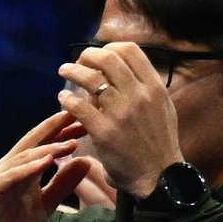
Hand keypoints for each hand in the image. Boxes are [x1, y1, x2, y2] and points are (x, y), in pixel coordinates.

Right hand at [0, 111, 107, 221]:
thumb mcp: (46, 203)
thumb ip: (63, 184)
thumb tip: (86, 162)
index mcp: (23, 169)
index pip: (43, 143)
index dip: (62, 131)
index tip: (85, 121)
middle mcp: (9, 168)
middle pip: (32, 142)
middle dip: (53, 127)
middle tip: (75, 114)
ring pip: (23, 158)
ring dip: (47, 149)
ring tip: (69, 143)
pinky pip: (10, 178)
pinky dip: (27, 169)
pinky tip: (45, 163)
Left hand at [61, 40, 187, 199]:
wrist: (158, 174)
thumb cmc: (157, 141)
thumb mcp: (160, 107)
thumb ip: (142, 88)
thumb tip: (116, 73)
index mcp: (154, 86)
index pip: (130, 50)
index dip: (109, 47)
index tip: (97, 55)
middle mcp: (139, 94)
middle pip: (108, 58)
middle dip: (87, 55)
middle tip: (76, 61)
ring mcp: (121, 112)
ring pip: (91, 79)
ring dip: (72, 71)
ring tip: (63, 71)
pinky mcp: (103, 131)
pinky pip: (79, 106)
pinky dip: (67, 99)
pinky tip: (62, 99)